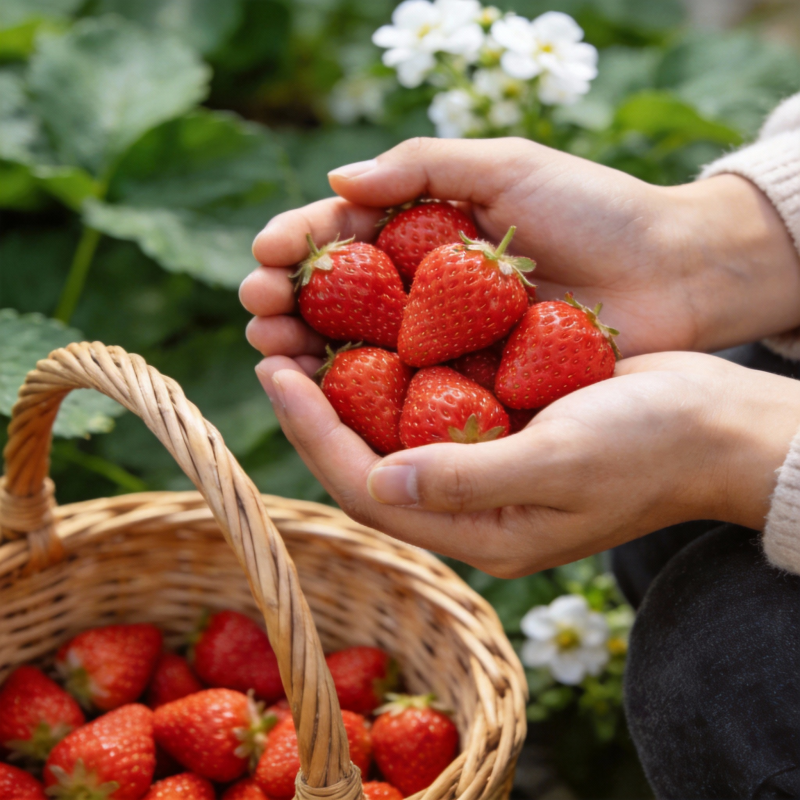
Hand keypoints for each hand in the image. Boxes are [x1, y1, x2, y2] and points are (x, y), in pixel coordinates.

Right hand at [241, 137, 799, 371]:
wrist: (670, 271)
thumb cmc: (592, 208)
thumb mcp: (504, 166)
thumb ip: (421, 167)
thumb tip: (335, 180)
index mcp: (425, 230)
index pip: (345, 237)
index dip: (300, 247)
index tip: (266, 258)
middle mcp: (425, 288)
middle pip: (340, 299)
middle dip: (290, 303)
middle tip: (258, 310)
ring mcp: (446, 339)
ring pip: (362, 348)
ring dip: (312, 350)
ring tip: (274, 349)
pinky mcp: (472, 383)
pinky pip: (410, 390)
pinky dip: (367, 393)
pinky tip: (330, 393)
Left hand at [255, 352, 799, 576]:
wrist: (716, 424)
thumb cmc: (652, 448)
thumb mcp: (563, 463)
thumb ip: (471, 479)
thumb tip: (382, 480)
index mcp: (479, 530)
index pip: (370, 487)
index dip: (315, 432)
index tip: (276, 373)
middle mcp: (470, 501)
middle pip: (367, 458)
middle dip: (314, 406)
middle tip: (271, 343)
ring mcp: (484, 461)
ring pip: (392, 425)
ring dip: (344, 380)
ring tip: (301, 327)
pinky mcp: (500, 423)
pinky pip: (430, 398)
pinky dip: (395, 364)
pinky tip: (369, 324)